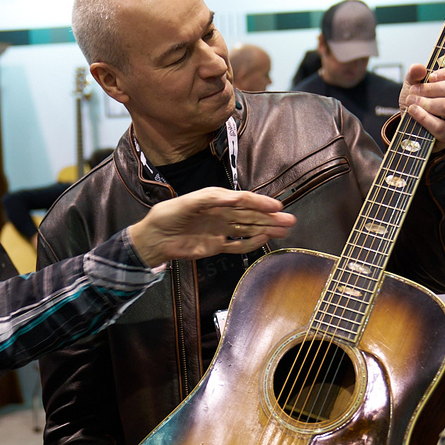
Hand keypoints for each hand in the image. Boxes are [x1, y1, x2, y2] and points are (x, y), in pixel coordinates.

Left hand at [126, 187, 294, 265]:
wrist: (154, 239)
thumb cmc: (167, 216)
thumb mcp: (186, 203)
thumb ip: (210, 199)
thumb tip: (234, 198)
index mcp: (216, 200)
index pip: (243, 201)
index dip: (260, 203)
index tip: (277, 206)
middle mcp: (221, 214)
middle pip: (250, 216)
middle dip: (270, 217)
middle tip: (290, 220)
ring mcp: (220, 230)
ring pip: (248, 230)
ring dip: (266, 229)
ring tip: (284, 230)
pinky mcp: (216, 246)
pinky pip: (237, 245)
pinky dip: (250, 243)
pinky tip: (264, 239)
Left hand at [399, 62, 444, 152]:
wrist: (418, 132)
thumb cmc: (422, 105)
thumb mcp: (416, 86)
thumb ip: (415, 74)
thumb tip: (418, 68)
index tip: (430, 76)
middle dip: (430, 88)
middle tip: (414, 91)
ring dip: (425, 103)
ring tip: (411, 102)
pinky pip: (440, 126)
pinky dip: (423, 117)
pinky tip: (413, 112)